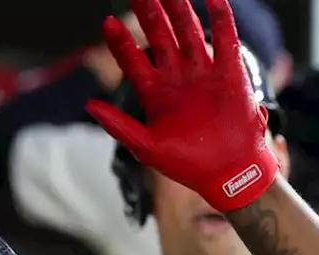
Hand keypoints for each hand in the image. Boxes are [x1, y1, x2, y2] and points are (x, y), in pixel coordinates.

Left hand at [85, 0, 277, 210]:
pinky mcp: (229, 73)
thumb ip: (118, 124)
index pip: (133, 59)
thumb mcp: (146, 147)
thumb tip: (88, 105)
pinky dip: (220, 18)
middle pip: (160, 35)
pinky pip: (224, 39)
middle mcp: (177, 77)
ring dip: (179, 8)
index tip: (107, 22)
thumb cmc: (187, 164)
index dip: (120, 42)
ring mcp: (202, 72)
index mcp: (155, 93)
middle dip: (150, 11)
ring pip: (189, 31)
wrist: (227, 174)